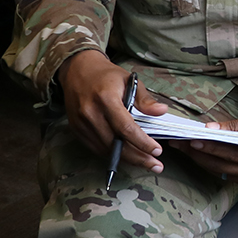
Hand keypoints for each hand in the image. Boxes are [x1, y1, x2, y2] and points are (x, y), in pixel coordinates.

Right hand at [59, 50, 167, 173]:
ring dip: (127, 159)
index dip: (142, 142)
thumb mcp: (129, 80)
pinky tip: (127, 156)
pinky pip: (96, 148)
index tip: (157, 151)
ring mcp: (81, 123)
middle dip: (138, 158)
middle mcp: (90, 113)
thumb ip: (145, 99)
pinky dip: (112, 154)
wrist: (77, 71)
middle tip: (156, 166)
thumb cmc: (107, 76)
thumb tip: (162, 112)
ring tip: (146, 163)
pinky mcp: (76, 130)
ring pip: (106, 149)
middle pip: (116, 144)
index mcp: (105, 98)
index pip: (126, 128)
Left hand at [173, 111, 237, 185]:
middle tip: (177, 142)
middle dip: (195, 152)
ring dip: (199, 158)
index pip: (225, 151)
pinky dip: (209, 163)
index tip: (188, 139)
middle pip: (216, 163)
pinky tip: (198, 154)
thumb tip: (210, 128)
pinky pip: (222, 173)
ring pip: (216, 170)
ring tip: (183, 147)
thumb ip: (235, 126)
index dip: (205, 145)